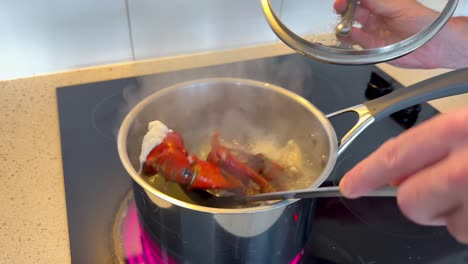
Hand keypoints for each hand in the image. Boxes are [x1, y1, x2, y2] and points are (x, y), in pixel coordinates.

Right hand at [333, 0, 467, 68]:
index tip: (343, 0)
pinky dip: (348, 38)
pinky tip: (347, 35)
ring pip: (350, 27)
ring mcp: (372, 32)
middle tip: (340, 8)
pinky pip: (355, 42)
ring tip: (343, 25)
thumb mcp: (398, 6)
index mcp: (381, 4)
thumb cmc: (423, 22)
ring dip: (343, 25)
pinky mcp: (371, 47)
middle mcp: (375, 17)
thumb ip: (377, 2)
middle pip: (352, 11)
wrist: (433, 45)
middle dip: (343, 8)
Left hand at [339, 107, 467, 243]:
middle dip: (415, 199)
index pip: (395, 155)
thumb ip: (433, 139)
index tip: (350, 185)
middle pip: (409, 201)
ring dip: (450, 211)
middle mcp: (466, 167)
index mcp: (459, 129)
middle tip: (435, 188)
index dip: (367, 173)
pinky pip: (466, 231)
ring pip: (442, 222)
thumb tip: (397, 168)